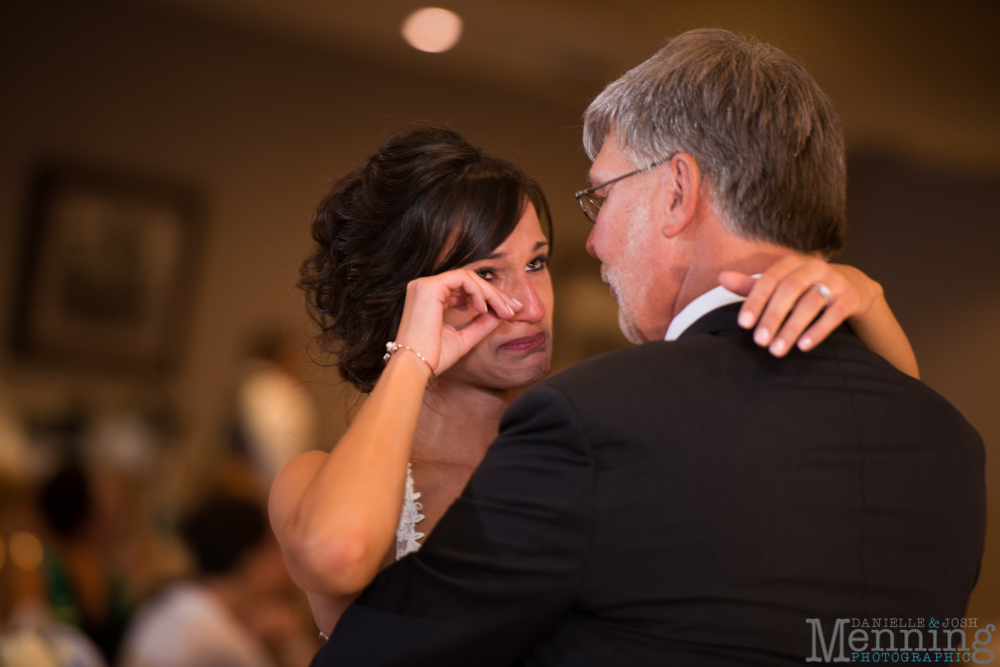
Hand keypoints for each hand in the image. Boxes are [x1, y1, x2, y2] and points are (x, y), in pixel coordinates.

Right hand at [394, 269, 521, 374]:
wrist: (415, 367)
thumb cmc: (433, 358)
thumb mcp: (464, 338)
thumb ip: (481, 323)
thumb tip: (501, 313)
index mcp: (429, 299)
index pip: (463, 289)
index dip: (488, 297)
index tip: (509, 311)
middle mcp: (424, 288)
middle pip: (468, 281)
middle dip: (495, 294)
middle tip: (515, 307)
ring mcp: (424, 285)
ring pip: (467, 278)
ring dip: (490, 293)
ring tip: (504, 310)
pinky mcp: (428, 287)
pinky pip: (462, 279)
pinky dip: (478, 291)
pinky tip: (484, 308)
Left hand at [719, 256, 882, 356]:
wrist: (849, 287)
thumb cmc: (802, 289)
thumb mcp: (777, 285)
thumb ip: (750, 285)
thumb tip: (721, 277)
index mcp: (791, 263)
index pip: (769, 280)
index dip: (755, 302)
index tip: (743, 324)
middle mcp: (813, 267)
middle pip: (789, 291)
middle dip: (772, 317)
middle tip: (759, 342)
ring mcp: (834, 281)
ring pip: (811, 303)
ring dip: (792, 328)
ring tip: (777, 350)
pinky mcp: (850, 297)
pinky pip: (834, 314)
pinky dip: (818, 331)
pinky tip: (803, 346)